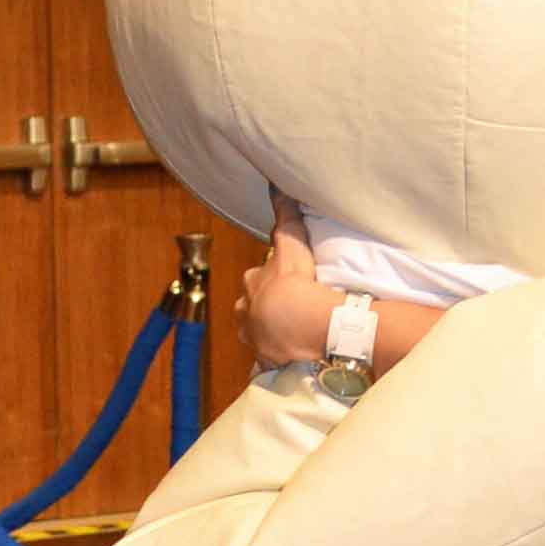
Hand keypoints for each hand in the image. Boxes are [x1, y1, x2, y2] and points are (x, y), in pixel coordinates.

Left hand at [238, 196, 336, 368]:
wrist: (298, 320)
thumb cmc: (293, 279)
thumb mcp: (289, 241)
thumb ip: (284, 214)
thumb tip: (275, 184)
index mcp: (251, 286)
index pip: (256, 283)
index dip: (269, 283)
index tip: (284, 285)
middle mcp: (246, 314)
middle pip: (252, 310)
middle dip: (265, 311)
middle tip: (290, 311)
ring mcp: (256, 340)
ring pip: (260, 336)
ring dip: (272, 336)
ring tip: (294, 337)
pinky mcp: (268, 361)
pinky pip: (272, 362)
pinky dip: (280, 360)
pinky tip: (293, 361)